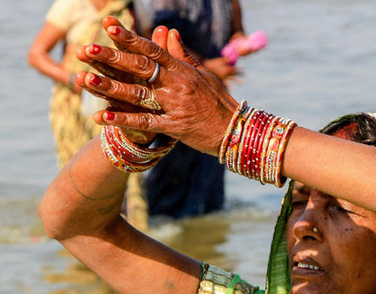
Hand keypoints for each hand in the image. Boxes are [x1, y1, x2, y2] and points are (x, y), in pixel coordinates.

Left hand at [75, 16, 237, 154]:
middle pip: (140, 68)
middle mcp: (177, 85)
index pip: (152, 49)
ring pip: (138, 94)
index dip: (130, 38)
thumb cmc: (219, 102)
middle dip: (112, 57)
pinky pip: (145, 123)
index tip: (109, 26)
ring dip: (110, 87)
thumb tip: (169, 32)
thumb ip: (182, 56)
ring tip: (85, 80)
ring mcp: (175, 106)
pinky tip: (101, 116)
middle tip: (87, 49)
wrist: (235, 130)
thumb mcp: (203, 75)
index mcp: (183, 70)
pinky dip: (123, 120)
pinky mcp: (174, 127)